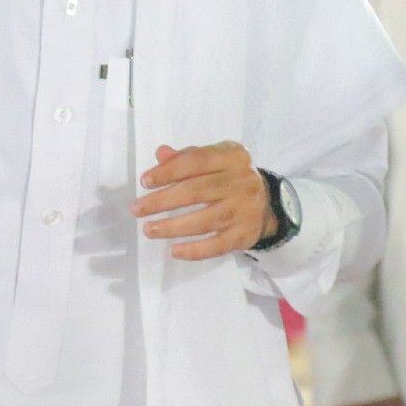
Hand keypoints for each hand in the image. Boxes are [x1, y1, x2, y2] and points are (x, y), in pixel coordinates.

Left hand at [132, 142, 274, 260]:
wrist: (267, 204)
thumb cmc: (229, 177)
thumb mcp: (214, 159)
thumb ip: (187, 157)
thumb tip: (161, 154)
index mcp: (233, 157)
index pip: (197, 161)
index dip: (169, 171)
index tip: (145, 182)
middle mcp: (243, 181)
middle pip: (197, 191)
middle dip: (163, 201)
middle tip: (137, 209)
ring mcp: (245, 210)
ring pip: (205, 220)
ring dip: (173, 227)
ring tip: (149, 230)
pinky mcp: (245, 235)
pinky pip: (217, 245)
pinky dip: (195, 250)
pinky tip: (174, 251)